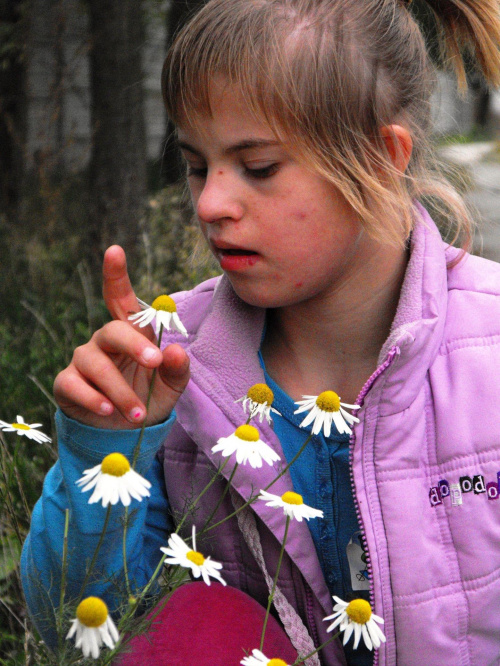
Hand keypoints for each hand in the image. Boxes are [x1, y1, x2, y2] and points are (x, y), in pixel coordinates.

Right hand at [53, 246, 189, 428]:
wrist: (125, 431)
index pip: (121, 299)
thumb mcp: (171, 385)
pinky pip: (75, 385)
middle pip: (113, 330)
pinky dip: (93, 398)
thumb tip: (175, 351)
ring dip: (120, 389)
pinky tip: (109, 410)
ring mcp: (84, 360)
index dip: (116, 275)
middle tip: (155, 363)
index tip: (114, 250)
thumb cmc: (149, 396)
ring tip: (138, 413)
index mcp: (131, 333)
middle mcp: (104, 341)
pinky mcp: (68, 383)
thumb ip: (177, 368)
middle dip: (134, 345)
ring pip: (96, 363)